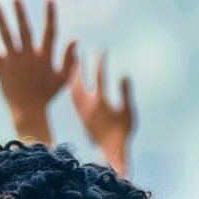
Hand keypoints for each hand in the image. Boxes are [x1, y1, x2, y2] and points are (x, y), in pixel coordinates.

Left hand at [0, 0, 76, 142]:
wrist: (28, 111)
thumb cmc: (47, 94)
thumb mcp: (63, 78)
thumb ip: (70, 60)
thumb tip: (74, 40)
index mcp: (44, 57)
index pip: (49, 32)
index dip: (50, 16)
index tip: (50, 0)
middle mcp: (28, 56)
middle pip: (24, 30)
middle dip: (21, 14)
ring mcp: (13, 61)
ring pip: (6, 36)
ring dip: (1, 20)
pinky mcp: (0, 67)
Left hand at [70, 51, 133, 173]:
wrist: (109, 150)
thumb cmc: (122, 131)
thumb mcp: (127, 111)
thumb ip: (125, 93)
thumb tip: (124, 74)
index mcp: (99, 101)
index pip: (99, 76)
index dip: (100, 61)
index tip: (102, 49)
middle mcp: (86, 104)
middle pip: (79, 79)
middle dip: (79, 63)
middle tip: (79, 48)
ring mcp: (79, 109)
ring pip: (72, 86)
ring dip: (72, 72)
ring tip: (73, 60)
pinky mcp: (77, 113)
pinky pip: (71, 94)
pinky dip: (71, 83)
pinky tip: (71, 76)